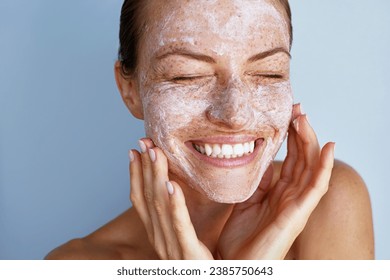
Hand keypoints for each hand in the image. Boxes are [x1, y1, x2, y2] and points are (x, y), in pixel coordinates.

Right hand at [129, 139, 212, 258]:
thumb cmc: (201, 266)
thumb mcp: (186, 239)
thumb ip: (179, 217)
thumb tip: (176, 190)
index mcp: (159, 234)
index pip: (142, 200)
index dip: (136, 175)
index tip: (135, 151)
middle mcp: (160, 240)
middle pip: (148, 198)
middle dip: (144, 168)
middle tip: (143, 141)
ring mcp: (172, 248)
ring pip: (160, 206)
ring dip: (155, 177)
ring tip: (154, 152)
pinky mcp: (189, 255)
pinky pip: (179, 226)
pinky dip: (173, 204)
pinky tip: (171, 184)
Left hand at [217, 104, 334, 258]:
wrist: (236, 265)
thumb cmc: (241, 238)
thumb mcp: (245, 201)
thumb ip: (255, 183)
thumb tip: (256, 159)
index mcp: (277, 193)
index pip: (288, 158)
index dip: (288, 136)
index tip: (285, 114)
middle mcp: (290, 196)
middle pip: (300, 158)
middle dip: (299, 132)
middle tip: (296, 108)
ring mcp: (296, 205)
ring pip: (309, 167)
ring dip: (310, 141)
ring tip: (305, 118)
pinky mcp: (298, 214)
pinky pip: (315, 188)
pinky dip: (324, 167)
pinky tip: (328, 148)